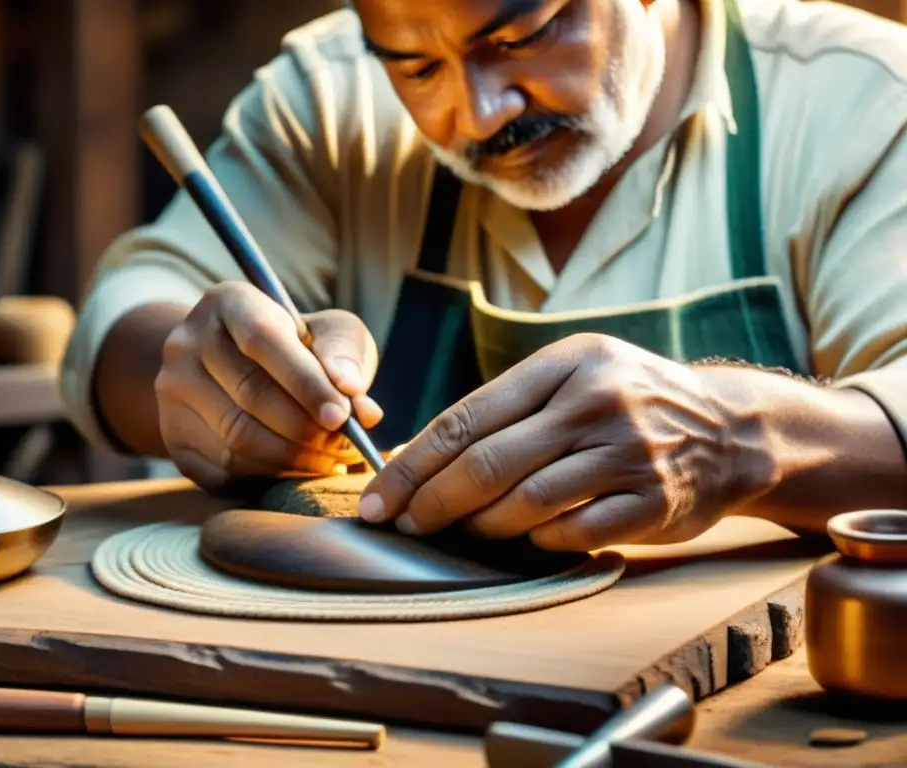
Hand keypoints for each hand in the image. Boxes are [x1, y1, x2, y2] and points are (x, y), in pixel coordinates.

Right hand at [154, 281, 382, 489]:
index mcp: (228, 303)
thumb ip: (346, 357)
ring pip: (236, 439)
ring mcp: (172, 391)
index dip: (304, 382)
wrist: (234, 366)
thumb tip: (360, 403)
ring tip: (329, 460)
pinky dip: (270, 477)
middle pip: (249, 395)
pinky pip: (223, 469)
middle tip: (342, 445)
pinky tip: (300, 470)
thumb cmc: (297, 346)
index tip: (340, 416)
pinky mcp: (173, 436)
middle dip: (305, 428)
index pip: (263, 340)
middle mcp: (187, 342)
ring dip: (292, 458)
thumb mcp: (327, 331)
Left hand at [357, 334, 778, 550]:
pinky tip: (527, 537)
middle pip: (488, 464)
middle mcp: (597, 403)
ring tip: (464, 530)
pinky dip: (539, 541)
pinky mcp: (654, 501)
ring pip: (527, 503)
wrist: (730, 428)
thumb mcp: (574, 373)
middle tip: (405, 525)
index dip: (413, 465)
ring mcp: (629, 453)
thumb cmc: (628, 400)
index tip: (380, 497)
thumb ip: (506, 408)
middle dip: (433, 502)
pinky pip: (575, 532)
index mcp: (566, 363)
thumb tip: (418, 454)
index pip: (467, 418)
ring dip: (482, 525)